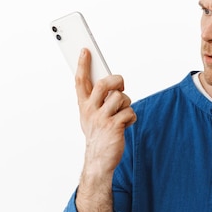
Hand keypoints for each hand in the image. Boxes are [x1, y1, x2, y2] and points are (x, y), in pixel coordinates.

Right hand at [75, 49, 136, 178]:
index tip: (85, 51)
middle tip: (120, 85)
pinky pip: (129, 112)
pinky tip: (126, 124)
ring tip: (122, 114)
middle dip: (116, 81)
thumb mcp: (90, 117)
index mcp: (84, 106)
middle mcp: (90, 110)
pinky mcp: (114, 127)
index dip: (83, 64)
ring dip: (126, 104)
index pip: (81, 81)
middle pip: (104, 84)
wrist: (98, 160)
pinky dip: (131, 117)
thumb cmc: (97, 135)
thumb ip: (96, 100)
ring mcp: (101, 119)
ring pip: (120, 97)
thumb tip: (109, 82)